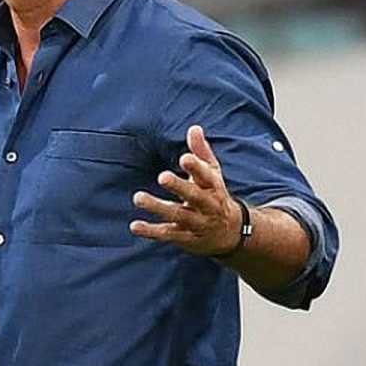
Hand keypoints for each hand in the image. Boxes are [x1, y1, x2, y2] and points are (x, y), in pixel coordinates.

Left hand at [130, 125, 242, 255]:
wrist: (231, 234)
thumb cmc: (215, 197)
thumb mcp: (212, 175)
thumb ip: (201, 152)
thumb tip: (194, 127)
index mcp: (213, 187)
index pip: (206, 176)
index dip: (197, 167)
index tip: (184, 158)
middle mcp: (207, 206)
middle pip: (194, 196)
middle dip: (179, 187)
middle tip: (162, 177)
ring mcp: (196, 223)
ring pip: (177, 215)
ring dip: (158, 207)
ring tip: (138, 198)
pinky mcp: (185, 238)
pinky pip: (167, 234)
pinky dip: (151, 232)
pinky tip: (135, 226)